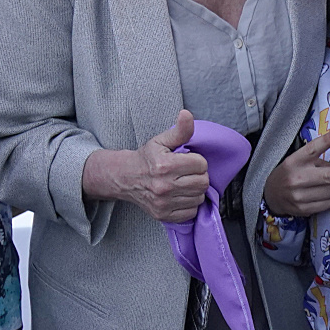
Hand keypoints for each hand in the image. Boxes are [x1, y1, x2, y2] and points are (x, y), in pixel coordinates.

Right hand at [90, 111, 209, 222]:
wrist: (126, 178)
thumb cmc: (146, 158)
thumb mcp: (161, 141)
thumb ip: (179, 130)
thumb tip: (187, 115)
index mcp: (165, 166)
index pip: (201, 164)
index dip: (197, 161)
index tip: (188, 160)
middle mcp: (165, 186)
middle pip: (203, 182)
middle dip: (198, 175)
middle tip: (188, 172)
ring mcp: (164, 203)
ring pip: (199, 198)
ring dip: (195, 190)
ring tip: (184, 183)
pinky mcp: (164, 215)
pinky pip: (191, 212)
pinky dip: (189, 204)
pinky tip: (180, 195)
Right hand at [264, 124, 329, 218]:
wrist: (270, 195)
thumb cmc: (290, 174)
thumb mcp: (297, 160)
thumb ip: (316, 160)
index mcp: (296, 160)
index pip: (313, 148)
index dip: (326, 141)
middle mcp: (297, 177)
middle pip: (329, 175)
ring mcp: (299, 195)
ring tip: (324, 185)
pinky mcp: (303, 208)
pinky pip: (328, 204)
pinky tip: (321, 195)